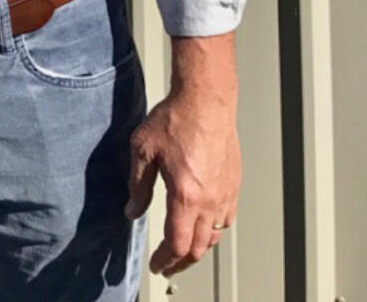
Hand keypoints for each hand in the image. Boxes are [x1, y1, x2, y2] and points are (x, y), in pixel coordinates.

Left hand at [125, 34, 239, 275]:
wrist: (206, 100)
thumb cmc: (176, 119)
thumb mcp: (143, 150)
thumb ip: (138, 186)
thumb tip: (132, 211)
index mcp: (186, 196)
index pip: (177, 244)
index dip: (166, 259)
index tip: (156, 265)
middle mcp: (210, 201)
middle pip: (198, 247)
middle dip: (180, 262)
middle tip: (167, 266)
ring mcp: (225, 194)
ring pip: (214, 236)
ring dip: (198, 249)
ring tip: (182, 251)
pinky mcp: (234, 184)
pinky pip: (226, 219)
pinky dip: (213, 231)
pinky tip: (204, 227)